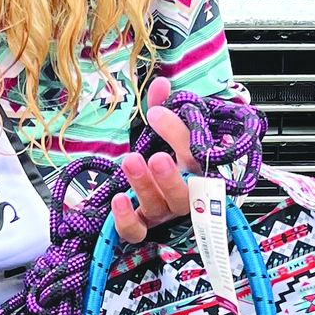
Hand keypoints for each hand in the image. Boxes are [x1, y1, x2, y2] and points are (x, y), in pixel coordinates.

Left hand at [112, 76, 195, 243]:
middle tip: (156, 156)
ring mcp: (162, 214)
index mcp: (196, 171)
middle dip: (170, 176)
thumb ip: (163, 107)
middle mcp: (182, 195)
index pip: (194, 156)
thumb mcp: (163, 133)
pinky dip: (126, 220)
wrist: (146, 191)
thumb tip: (161, 83)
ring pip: (158, 207)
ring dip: (144, 185)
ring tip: (130, 160)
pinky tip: (118, 199)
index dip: (178, 135)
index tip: (156, 112)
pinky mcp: (142, 228)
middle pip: (184, 193)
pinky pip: (136, 231)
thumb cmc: (162, 159)